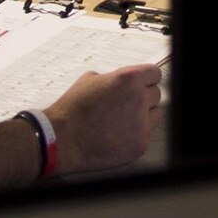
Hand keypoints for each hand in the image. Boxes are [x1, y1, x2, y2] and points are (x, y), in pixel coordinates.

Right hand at [46, 64, 161, 173]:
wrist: (61, 138)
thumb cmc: (72, 110)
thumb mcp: (90, 80)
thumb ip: (112, 78)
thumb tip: (121, 82)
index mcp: (129, 79)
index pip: (154, 74)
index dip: (146, 79)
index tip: (143, 84)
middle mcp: (139, 99)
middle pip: (156, 94)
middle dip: (143, 98)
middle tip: (127, 105)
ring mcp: (141, 123)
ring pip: (156, 115)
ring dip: (144, 116)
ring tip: (123, 121)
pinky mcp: (139, 143)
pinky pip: (146, 135)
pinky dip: (135, 135)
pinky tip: (118, 135)